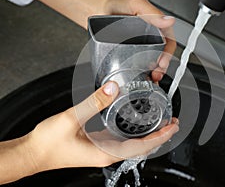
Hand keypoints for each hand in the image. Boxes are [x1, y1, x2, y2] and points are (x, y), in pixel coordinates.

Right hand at [0, 81, 178, 183]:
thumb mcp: (71, 119)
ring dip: (149, 135)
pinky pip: (123, 140)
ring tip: (161, 123)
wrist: (33, 153)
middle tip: (172, 122)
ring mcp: (103, 150)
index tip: (173, 127)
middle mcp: (108, 153)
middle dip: (159, 136)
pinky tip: (137, 124)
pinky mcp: (98, 145)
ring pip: (134, 145)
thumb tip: (113, 88)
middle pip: (142, 148)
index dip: (160, 137)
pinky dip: (135, 133)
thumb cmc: (49, 143)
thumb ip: (93, 102)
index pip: (142, 147)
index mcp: (106, 151)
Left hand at [104, 0, 176, 81]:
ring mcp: (140, 46)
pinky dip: (141, 72)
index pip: (168, 42)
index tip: (162, 63)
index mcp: (156, 26)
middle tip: (156, 75)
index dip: (167, 54)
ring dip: (153, 72)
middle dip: (161, 67)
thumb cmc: (116, 6)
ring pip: (152, 61)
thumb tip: (168, 21)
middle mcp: (150, 37)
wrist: (97, 11)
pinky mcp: (130, 52)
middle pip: (161, 55)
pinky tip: (139, 76)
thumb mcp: (136, 5)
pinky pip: (139, 63)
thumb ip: (152, 13)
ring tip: (149, 78)